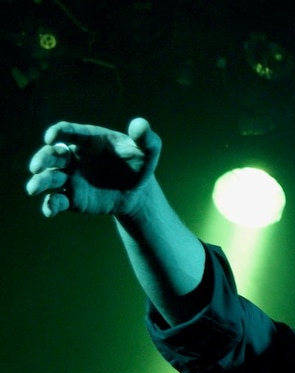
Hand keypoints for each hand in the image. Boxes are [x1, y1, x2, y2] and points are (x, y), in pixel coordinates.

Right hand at [26, 118, 161, 217]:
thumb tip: (140, 125)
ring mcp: (70, 178)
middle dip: (42, 159)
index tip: (52, 137)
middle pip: (51, 154)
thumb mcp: (148, 151)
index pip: (68, 132)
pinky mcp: (72, 198)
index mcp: (88, 140)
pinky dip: (50, 205)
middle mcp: (74, 157)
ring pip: (49, 178)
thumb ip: (146, 138)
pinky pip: (57, 201)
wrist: (138, 192)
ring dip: (40, 182)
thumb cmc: (139, 165)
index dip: (58, 132)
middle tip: (36, 166)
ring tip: (33, 189)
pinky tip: (49, 211)